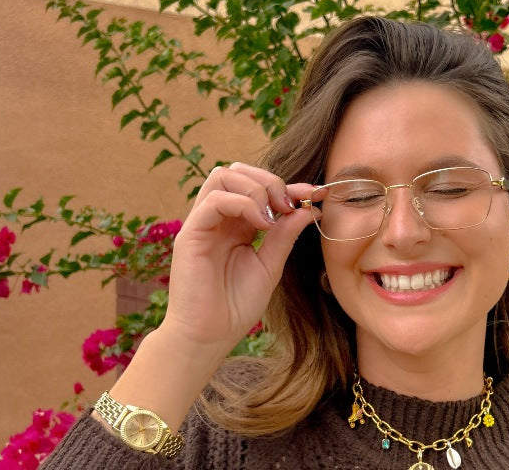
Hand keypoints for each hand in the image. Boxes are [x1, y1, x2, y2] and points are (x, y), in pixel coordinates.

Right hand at [158, 162, 315, 355]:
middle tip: (289, 205)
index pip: (259, 189)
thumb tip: (308, 209)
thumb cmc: (236, 306)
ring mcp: (203, 223)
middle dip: (270, 180)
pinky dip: (243, 204)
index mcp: (237, 225)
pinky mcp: (191, 233)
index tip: (317, 194)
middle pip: (237, 171)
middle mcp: (218, 219)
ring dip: (256, 188)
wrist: (210, 337)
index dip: (290, 186)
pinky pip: (214, 200)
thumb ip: (284, 236)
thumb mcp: (270, 266)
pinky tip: (261, 224)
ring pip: (223, 176)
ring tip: (274, 215)